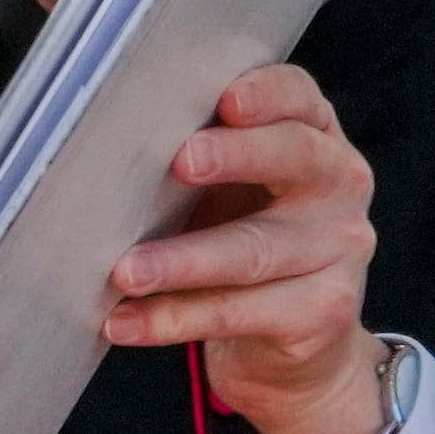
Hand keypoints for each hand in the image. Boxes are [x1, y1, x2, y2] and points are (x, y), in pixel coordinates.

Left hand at [110, 63, 385, 433]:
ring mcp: (338, 249)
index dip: (267, 93)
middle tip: (180, 162)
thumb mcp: (222, 187)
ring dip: (183, 261)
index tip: (226, 98)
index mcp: (312, 135)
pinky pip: (242, 312)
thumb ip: (189, 158)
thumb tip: (96, 148)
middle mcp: (337, 183)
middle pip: (294, 157)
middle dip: (235, 156)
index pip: (299, 97)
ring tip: (125, 271)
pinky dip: (174, 318)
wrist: (290, 340)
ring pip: (255, 250)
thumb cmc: (238, 237)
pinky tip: (124, 321)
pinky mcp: (323, 310)